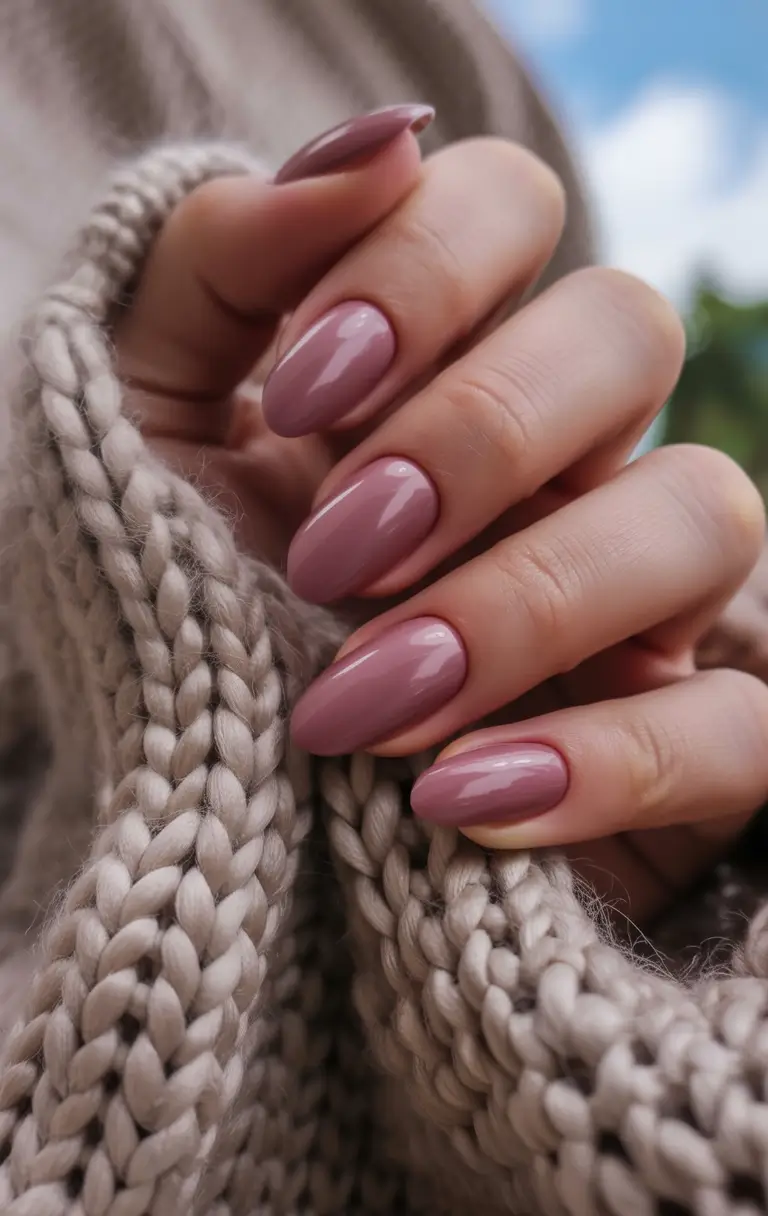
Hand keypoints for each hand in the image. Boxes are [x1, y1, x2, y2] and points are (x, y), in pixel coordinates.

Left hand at [117, 110, 767, 925]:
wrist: (207, 815)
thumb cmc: (178, 611)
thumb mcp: (147, 426)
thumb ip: (221, 261)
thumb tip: (379, 144)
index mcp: (439, 361)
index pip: (508, 206)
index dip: (421, 271)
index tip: (303, 394)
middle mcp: (563, 454)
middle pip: (625, 329)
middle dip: (476, 431)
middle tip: (337, 553)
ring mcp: (641, 599)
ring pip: (705, 511)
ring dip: (530, 602)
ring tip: (368, 702)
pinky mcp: (684, 753)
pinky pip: (743, 727)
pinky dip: (609, 761)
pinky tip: (457, 799)